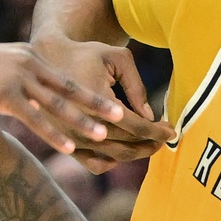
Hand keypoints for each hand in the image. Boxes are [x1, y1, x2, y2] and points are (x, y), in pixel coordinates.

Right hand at [0, 41, 139, 155]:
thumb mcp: (2, 65)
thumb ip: (23, 77)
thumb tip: (37, 95)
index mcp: (32, 55)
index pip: (66, 77)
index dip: (90, 92)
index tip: (111, 102)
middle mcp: (30, 63)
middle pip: (70, 87)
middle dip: (97, 103)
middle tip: (121, 116)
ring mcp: (18, 78)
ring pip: (57, 104)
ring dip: (82, 121)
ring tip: (103, 135)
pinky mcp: (3, 94)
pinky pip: (34, 118)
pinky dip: (54, 133)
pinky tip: (69, 147)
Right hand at [32, 36, 175, 171]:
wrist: (49, 60)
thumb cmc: (87, 55)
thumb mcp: (116, 58)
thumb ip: (136, 86)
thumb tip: (148, 117)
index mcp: (96, 101)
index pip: (134, 125)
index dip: (157, 131)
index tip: (172, 131)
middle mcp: (83, 124)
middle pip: (127, 144)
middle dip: (151, 142)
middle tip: (165, 136)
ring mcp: (73, 138)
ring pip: (115, 157)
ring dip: (137, 152)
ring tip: (151, 143)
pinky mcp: (67, 144)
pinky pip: (94, 165)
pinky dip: (113, 162)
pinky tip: (124, 149)